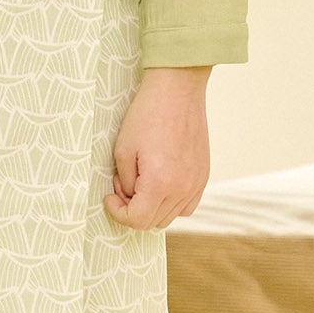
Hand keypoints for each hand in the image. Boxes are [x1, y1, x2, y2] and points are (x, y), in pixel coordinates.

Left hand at [105, 66, 210, 229]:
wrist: (177, 90)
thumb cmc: (147, 115)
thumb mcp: (123, 150)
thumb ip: (124, 182)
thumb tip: (128, 196)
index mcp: (160, 184)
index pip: (138, 220)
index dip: (118, 212)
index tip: (109, 197)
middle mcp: (182, 189)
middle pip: (154, 222)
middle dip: (133, 208)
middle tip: (123, 183)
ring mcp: (196, 183)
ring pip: (171, 216)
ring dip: (152, 206)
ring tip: (142, 180)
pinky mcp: (203, 175)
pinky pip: (188, 204)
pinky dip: (172, 202)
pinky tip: (161, 183)